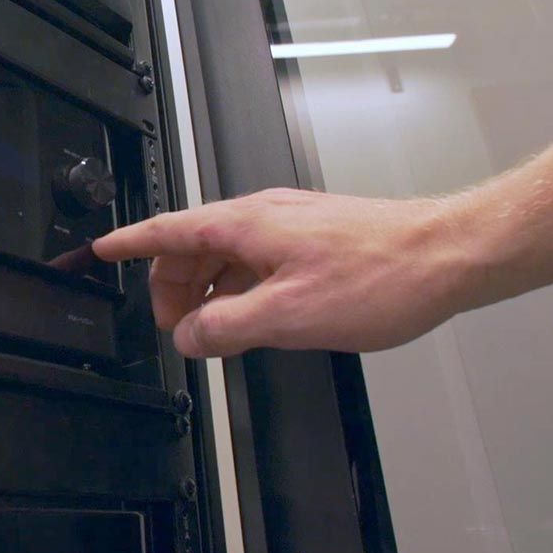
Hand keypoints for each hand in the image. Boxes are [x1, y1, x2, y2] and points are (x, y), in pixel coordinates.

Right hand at [93, 188, 476, 356]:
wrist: (449, 255)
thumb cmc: (382, 275)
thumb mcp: (288, 316)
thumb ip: (226, 328)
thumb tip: (190, 336)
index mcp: (246, 225)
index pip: (167, 230)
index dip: (130, 243)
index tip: (103, 253)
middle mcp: (265, 217)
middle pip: (194, 245)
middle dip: (172, 284)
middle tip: (172, 327)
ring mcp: (292, 225)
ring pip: (227, 254)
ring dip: (209, 291)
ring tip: (212, 331)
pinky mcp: (316, 239)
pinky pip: (258, 260)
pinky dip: (242, 288)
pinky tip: (255, 318)